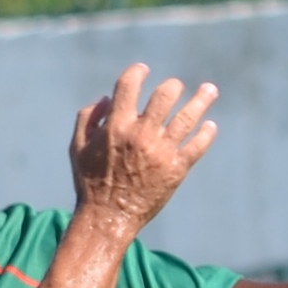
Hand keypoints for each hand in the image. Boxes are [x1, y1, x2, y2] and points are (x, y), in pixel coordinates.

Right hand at [69, 65, 219, 231]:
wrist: (107, 218)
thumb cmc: (90, 183)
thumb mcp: (77, 148)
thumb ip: (88, 119)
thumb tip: (107, 99)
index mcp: (116, 127)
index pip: (129, 86)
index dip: (137, 72)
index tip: (143, 70)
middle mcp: (141, 135)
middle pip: (165, 96)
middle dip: (172, 87)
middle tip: (175, 88)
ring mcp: (161, 152)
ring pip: (188, 117)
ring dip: (201, 100)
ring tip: (210, 90)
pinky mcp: (176, 169)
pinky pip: (197, 146)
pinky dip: (206, 134)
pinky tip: (209, 126)